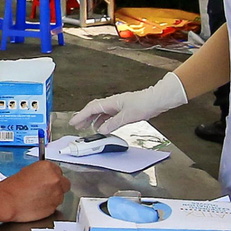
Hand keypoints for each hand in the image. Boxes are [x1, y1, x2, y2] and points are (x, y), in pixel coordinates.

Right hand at [0, 159, 68, 222]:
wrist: (7, 201)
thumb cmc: (12, 187)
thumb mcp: (27, 171)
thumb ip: (42, 173)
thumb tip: (45, 176)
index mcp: (47, 167)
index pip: (58, 170)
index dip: (52, 176)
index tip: (48, 180)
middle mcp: (55, 179)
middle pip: (64, 183)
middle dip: (57, 186)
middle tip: (46, 189)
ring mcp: (56, 194)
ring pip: (61, 195)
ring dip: (53, 196)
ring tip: (39, 197)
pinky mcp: (53, 207)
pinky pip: (55, 205)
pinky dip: (48, 205)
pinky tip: (37, 203)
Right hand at [73, 72, 187, 133]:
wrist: (156, 100)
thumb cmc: (144, 104)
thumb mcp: (127, 116)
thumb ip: (113, 124)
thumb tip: (101, 130)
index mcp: (111, 102)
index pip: (91, 109)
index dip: (81, 116)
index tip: (73, 122)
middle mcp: (112, 103)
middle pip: (93, 109)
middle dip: (83, 117)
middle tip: (76, 125)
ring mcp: (117, 106)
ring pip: (100, 112)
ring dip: (91, 120)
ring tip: (86, 127)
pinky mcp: (122, 109)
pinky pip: (107, 115)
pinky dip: (101, 121)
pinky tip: (102, 127)